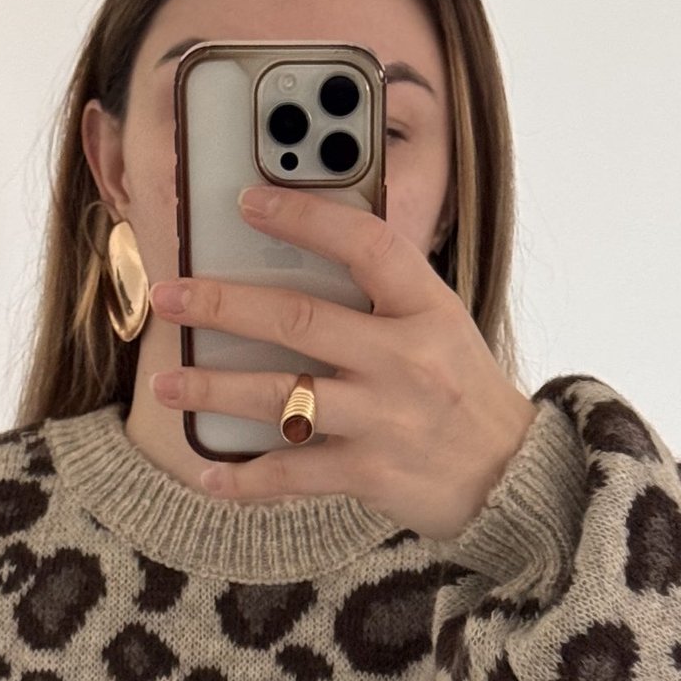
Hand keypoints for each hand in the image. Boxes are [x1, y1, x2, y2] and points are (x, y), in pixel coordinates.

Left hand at [147, 183, 538, 542]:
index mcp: (426, 307)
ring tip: (167, 384)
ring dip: (214, 391)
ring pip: (281, 397)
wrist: (514, 477)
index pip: (363, 243)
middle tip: (171, 297)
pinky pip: (293, 474)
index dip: (304, 216)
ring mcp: (385, 418)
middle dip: (223, 306)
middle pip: (299, 321)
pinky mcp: (371, 473)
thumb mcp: (443, 327)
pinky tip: (208, 473)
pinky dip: (246, 478)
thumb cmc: (464, 396)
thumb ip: (383, 298)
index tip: (248, 201)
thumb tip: (301, 262)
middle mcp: (404, 359)